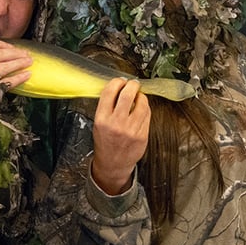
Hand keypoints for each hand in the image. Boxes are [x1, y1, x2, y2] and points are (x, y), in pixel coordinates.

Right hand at [92, 78, 150, 194]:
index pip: (110, 91)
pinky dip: (145, 108)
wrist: (113, 164)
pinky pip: (147, 114)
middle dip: (132, 84)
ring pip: (141, 103)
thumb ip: (106, 106)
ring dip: (141, 96)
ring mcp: (131, 130)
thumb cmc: (105, 142)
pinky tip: (141, 109)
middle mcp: (116, 123)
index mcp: (102, 119)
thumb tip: (118, 87)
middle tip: (133, 84)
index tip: (120, 81)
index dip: (117, 82)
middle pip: (128, 93)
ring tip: (138, 96)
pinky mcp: (142, 135)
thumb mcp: (98, 123)